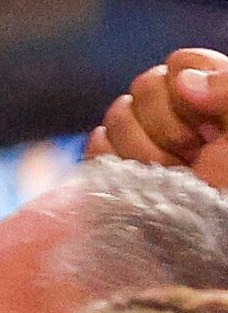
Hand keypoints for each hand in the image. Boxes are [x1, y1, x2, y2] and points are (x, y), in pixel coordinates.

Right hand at [90, 48, 227, 189]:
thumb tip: (183, 83)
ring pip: (117, 114)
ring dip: (143, 147)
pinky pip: (96, 145)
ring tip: (174, 177)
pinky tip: (142, 180)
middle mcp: (185, 122)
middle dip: (166, 123)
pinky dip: (112, 158)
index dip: (188, 86)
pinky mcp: (122, 175)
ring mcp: (151, 149)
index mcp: (217, 104)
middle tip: (196, 154)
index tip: (213, 125)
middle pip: (144, 86)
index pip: (182, 65)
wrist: (220, 248)